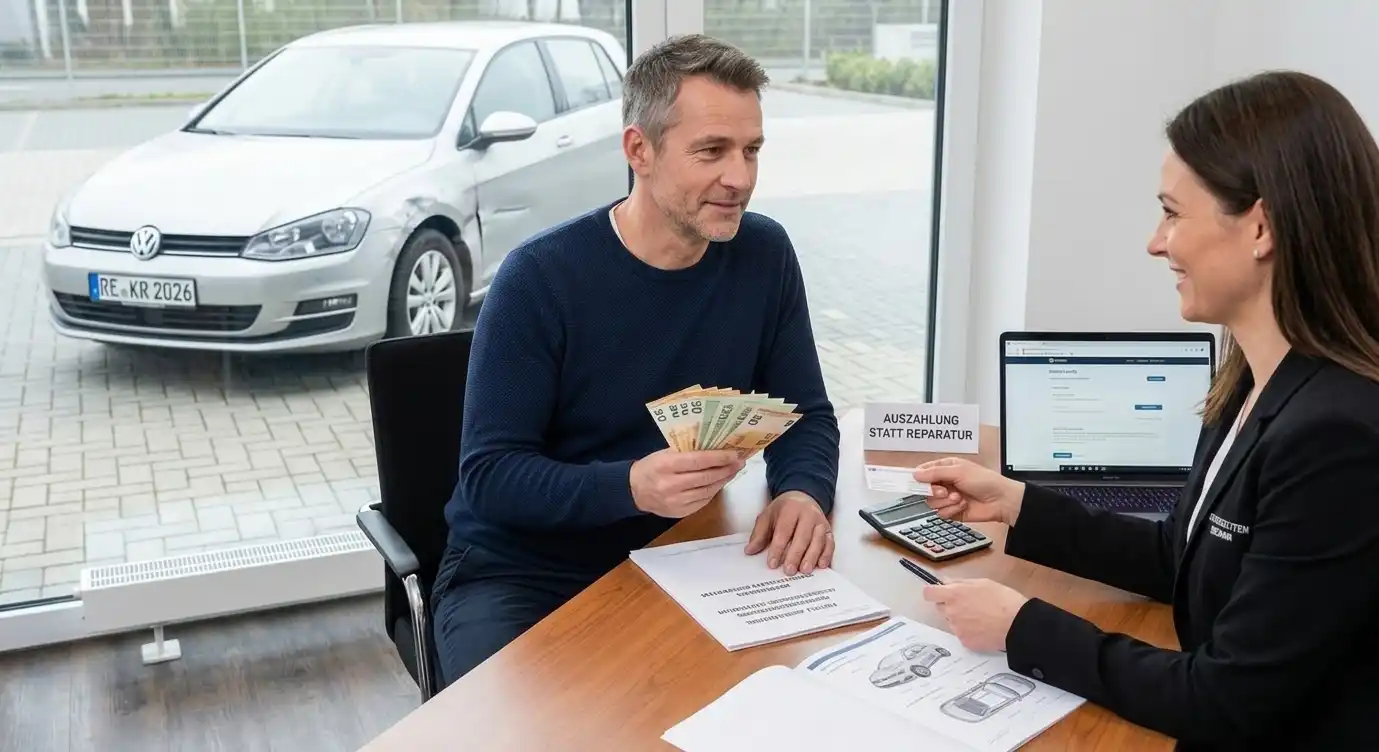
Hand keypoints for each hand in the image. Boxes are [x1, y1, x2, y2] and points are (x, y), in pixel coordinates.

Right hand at [630, 449, 744, 518]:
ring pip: (707, 491)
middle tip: (740, 462)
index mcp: (666, 466)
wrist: (634, 491)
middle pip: (706, 477)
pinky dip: (714, 491)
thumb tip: (715, 445)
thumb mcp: (665, 453)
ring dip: (723, 480)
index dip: (719, 457)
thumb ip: (687, 450)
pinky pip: (703, 501)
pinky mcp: (680, 513)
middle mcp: (671, 485)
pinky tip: (720, 482)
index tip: (734, 454)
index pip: (698, 460)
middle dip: (726, 469)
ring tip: (733, 471)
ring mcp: (676, 502)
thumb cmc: (652, 467)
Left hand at [745, 491, 832, 574]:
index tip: (772, 563)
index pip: (784, 531)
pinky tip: (821, 565)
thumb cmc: (783, 510)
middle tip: (789, 570)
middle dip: (795, 555)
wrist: (802, 496)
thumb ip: (759, 534)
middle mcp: (808, 514)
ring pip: (818, 540)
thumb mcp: (768, 516)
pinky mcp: (829, 530)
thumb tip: (750, 550)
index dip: (778, 548)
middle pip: (802, 537)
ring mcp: (820, 522)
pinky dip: (827, 555)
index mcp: (790, 509)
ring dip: (812, 557)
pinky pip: (830, 543)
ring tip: (804, 570)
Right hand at [913, 457, 1025, 525]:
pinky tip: (963, 505)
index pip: (924, 471)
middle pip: (925, 489)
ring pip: (932, 503)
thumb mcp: (958, 471)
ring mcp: (948, 498)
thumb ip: (935, 473)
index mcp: (946, 468)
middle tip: (944, 491)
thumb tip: (915, 474)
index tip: (913, 482)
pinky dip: (952, 510)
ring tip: (959, 498)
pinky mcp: (952, 511)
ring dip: (945, 502)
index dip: (918, 478)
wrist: (1001, 501)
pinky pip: (941, 513)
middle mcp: (945, 482)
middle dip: (934, 492)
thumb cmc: (985, 481)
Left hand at [923, 578, 1028, 652]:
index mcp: (953, 594)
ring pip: (952, 622)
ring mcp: (957, 629)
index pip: (929, 593)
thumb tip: (945, 582)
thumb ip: (960, 582)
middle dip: (950, 606)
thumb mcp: (982, 582)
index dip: (934, 593)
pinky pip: (962, 635)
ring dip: (960, 619)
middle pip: (941, 608)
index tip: (940, 593)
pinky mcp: (965, 642)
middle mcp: (951, 612)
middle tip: (969, 605)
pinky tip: (983, 629)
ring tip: (981, 618)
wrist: (1018, 624)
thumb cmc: (1003, 599)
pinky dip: (969, 632)